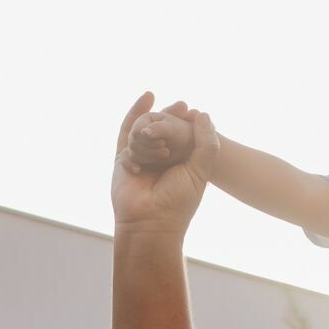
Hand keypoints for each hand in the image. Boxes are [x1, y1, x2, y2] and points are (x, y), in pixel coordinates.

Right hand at [112, 93, 220, 234]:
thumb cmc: (179, 201)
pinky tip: (140, 168)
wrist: (152, 223)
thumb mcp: (200, 170)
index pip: (178, 130)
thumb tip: (202, 114)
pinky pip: (124, 142)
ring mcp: (140, 157)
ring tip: (163, 154)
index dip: (182, 117)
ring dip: (151, 139)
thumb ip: (206, 142)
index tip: (189, 108)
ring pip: (140, 131)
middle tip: (180, 105)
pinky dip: (134, 150)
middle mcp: (158, 156)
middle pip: (158, 124)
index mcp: (178, 158)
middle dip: (166, 115)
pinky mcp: (121, 161)